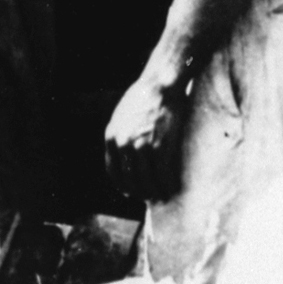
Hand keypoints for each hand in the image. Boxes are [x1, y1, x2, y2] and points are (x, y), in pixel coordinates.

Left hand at [104, 73, 188, 203]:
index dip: (123, 185)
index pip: (113, 172)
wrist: (161, 86)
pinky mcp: (160, 147)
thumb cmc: (143, 98)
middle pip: (130, 180)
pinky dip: (167, 184)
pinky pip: (163, 174)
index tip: (131, 192)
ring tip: (161, 195)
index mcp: (111, 138)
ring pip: (147, 181)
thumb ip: (120, 137)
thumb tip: (125, 158)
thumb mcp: (120, 117)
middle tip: (149, 197)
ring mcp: (141, 147)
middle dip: (140, 192)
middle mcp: (123, 145)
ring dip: (154, 192)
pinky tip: (171, 188)